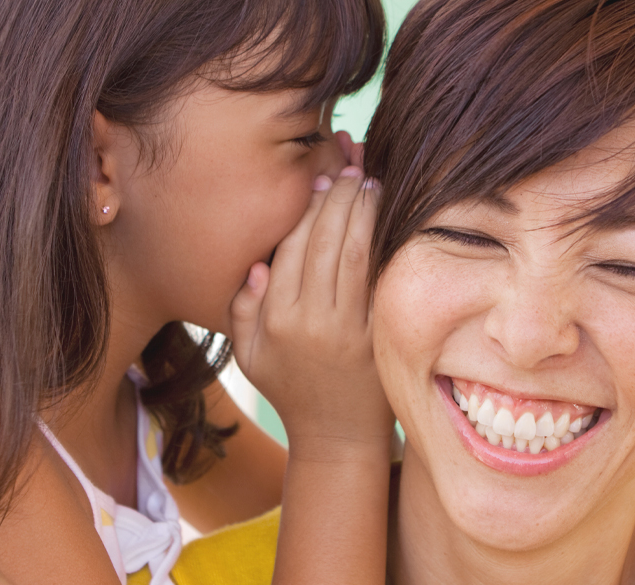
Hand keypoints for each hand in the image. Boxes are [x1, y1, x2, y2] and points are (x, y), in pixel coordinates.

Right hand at [230, 163, 392, 455]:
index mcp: (277, 319)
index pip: (292, 247)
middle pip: (326, 240)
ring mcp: (350, 328)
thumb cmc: (290, 389)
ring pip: (357, 252)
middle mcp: (312, 320)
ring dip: (365, 209)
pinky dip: (387, 241)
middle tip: (351, 165)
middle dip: (340, 196)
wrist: (338, 436)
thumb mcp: (249, 356)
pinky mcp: (381, 335)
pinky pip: (382, 278)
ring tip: (371, 179)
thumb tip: (258, 263)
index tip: (320, 181)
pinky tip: (391, 215)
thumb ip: (242, 309)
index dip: (308, 208)